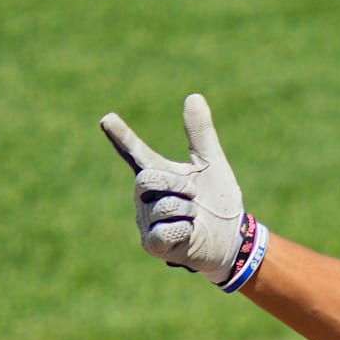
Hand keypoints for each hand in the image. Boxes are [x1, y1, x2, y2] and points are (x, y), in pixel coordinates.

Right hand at [100, 94, 244, 283]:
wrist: (232, 238)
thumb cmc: (218, 201)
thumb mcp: (212, 164)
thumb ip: (201, 133)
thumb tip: (193, 96)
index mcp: (158, 173)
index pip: (134, 152)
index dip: (121, 136)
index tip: (107, 118)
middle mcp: (145, 196)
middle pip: (148, 178)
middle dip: (177, 184)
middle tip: (193, 194)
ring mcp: (146, 220)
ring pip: (165, 206)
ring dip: (189, 210)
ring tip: (194, 217)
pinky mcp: (152, 244)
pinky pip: (165, 231)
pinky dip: (185, 230)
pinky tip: (189, 233)